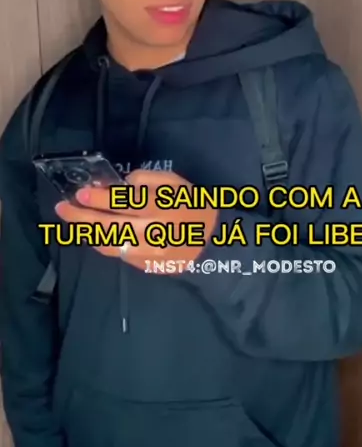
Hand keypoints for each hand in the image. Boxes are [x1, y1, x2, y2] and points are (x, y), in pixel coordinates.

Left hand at [54, 169, 218, 271]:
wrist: (213, 242)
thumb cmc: (193, 206)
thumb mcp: (177, 184)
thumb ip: (151, 180)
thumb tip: (125, 183)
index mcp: (160, 208)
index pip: (122, 202)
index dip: (98, 198)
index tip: (81, 192)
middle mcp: (151, 232)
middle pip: (108, 225)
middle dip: (81, 216)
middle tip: (63, 208)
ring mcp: (147, 253)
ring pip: (109, 243)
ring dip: (87, 232)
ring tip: (74, 220)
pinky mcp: (146, 266)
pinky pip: (118, 254)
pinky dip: (103, 243)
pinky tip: (94, 233)